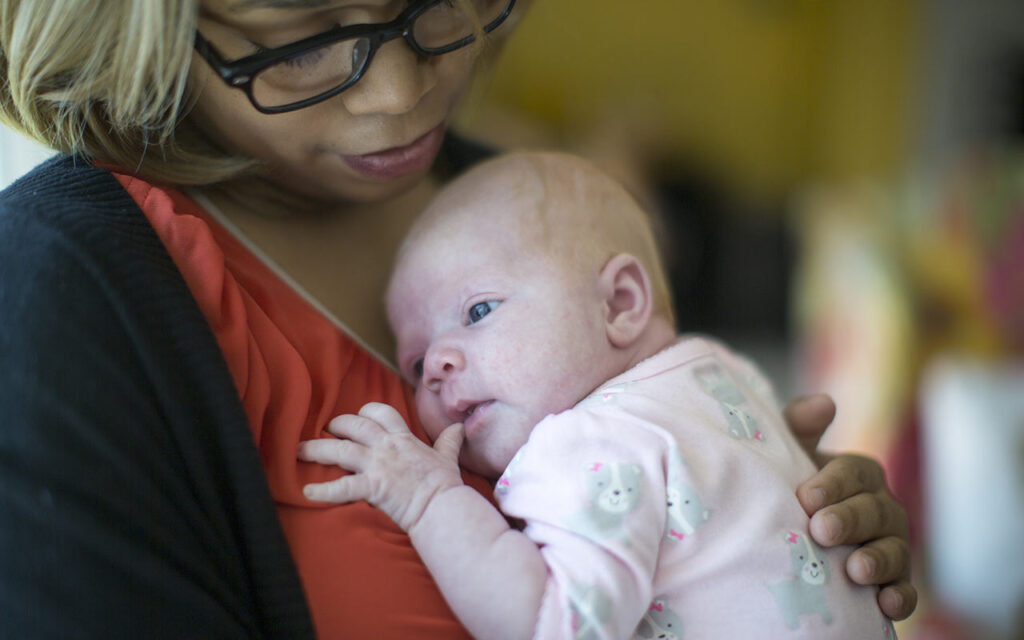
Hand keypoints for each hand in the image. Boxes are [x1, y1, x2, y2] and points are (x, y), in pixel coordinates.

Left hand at [297, 402, 465, 531]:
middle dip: (335, 426)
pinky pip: (342, 487)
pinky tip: (307, 491)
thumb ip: (449, 441)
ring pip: (340, 450)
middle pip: (354, 425)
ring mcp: (378, 465)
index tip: (357, 417)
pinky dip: (323, 490)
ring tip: (298, 451)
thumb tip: (459, 427)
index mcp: (403, 438)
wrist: (443, 507)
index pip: (382, 413)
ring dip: (316, 449)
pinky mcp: (373, 487)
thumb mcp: (448, 458)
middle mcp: (387, 447)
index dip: (366, 412)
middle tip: (323, 431)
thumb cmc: (445, 485)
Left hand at [785, 394, 916, 620]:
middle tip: (821, 530)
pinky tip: (885, 604)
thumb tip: (825, 402)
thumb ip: (799, 426)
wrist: (786, 540)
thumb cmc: (789, 489)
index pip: (854, 472)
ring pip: (895, 550)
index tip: (806, 497)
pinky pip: (906, 591)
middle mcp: (880, 508)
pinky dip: (900, 598)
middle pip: (874, 510)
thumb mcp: (788, 455)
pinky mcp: (892, 584)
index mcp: (857, 475)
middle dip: (850, 520)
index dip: (833, 483)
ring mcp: (890, 546)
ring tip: (856, 570)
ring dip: (878, 560)